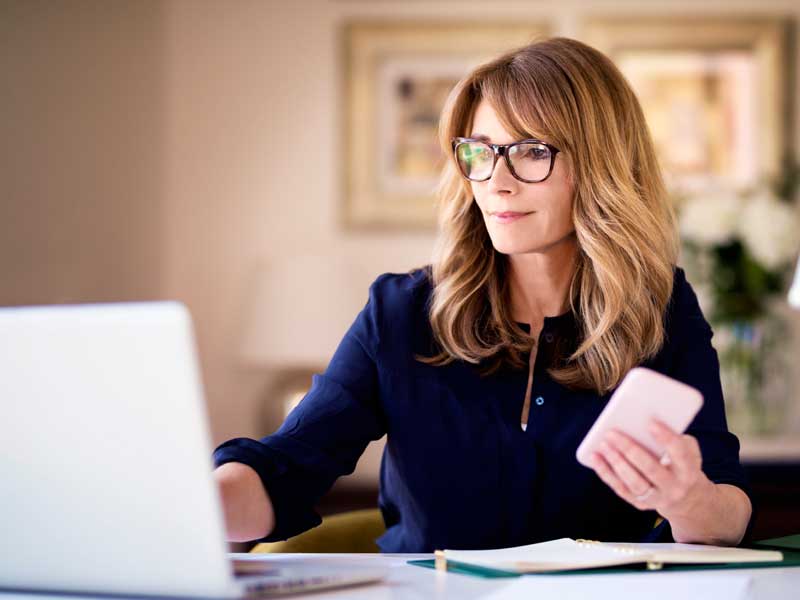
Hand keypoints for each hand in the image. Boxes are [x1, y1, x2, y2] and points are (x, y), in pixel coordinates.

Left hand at [589, 419, 715, 519]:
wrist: (686, 498)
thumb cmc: (682, 464)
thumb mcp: (688, 451)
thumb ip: (674, 437)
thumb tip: (645, 420)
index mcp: (689, 470)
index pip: (679, 454)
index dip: (665, 438)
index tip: (650, 422)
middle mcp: (674, 487)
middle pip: (651, 469)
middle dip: (630, 450)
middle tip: (612, 432)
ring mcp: (657, 498)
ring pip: (634, 482)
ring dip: (616, 462)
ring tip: (602, 444)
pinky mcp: (640, 503)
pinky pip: (621, 489)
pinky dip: (606, 473)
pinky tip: (595, 458)